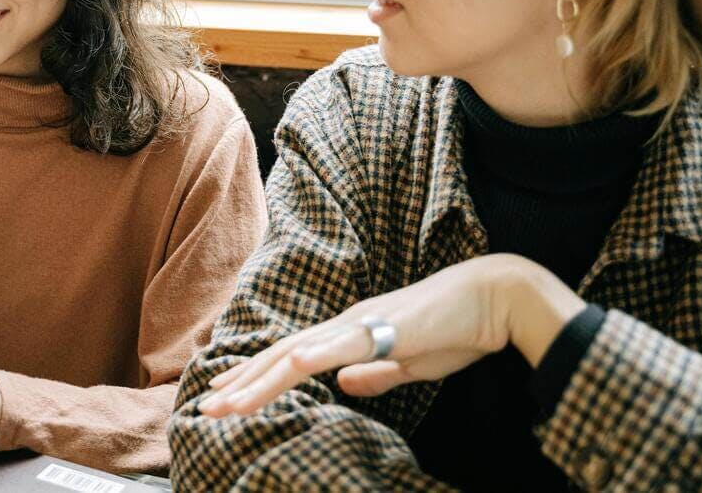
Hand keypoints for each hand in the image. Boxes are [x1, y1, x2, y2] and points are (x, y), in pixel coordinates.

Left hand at [199, 254, 584, 415]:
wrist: (495, 296)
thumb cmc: (457, 329)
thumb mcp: (411, 364)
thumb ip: (377, 374)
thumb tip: (342, 389)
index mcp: (351, 332)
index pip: (291, 355)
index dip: (255, 374)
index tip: (225, 393)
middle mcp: (346, 323)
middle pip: (283, 354)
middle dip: (242, 381)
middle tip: (207, 405)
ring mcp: (362, 323)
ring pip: (299, 353)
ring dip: (260, 378)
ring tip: (228, 402)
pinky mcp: (386, 327)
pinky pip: (343, 344)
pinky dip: (314, 357)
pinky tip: (290, 369)